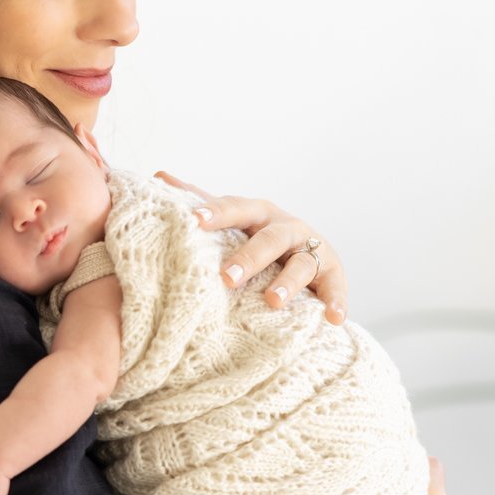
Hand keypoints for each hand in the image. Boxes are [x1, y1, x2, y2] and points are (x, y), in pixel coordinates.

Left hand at [154, 171, 348, 322]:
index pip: (236, 209)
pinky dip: (336, 302)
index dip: (217, 213)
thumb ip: (200, 201)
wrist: (308, 252)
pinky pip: (335, 288)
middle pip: (269, 239)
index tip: (194, 220)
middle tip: (226, 277)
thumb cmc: (259, 236)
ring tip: (272, 301)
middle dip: (249, 257)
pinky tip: (333, 319)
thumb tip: (158, 176)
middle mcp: (287, 227)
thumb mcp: (234, 220)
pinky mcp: (332, 274)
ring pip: (301, 264)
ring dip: (288, 282)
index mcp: (259, 213)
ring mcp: (312, 250)